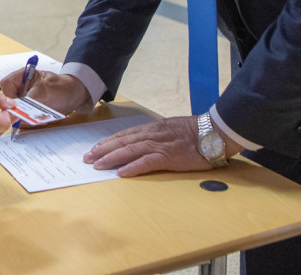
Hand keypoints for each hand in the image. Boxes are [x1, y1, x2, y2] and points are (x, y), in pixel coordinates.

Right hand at [0, 69, 90, 114]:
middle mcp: (20, 89)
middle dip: (20, 111)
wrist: (75, 95)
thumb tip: (18, 110)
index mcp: (21, 77)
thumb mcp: (46, 89)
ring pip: (15, 114)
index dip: (9, 96)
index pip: (5, 85)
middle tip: (32, 114)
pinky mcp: (29, 112)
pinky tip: (43, 118)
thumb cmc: (61, 86)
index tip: (19, 104)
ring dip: (27, 118)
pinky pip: (24, 121)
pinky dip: (33, 122)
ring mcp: (24, 102)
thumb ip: (31, 98)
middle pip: (8, 102)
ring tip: (42, 116)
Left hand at [83, 115, 219, 176]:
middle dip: (103, 149)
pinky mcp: (169, 157)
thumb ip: (157, 135)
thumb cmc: (195, 132)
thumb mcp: (171, 129)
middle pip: (122, 141)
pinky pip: (147, 162)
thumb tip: (143, 142)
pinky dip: (133, 167)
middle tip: (87, 157)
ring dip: (111, 158)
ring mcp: (160, 145)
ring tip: (97, 164)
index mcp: (152, 128)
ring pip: (130, 150)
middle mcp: (152, 134)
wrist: (214, 131)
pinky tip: (121, 172)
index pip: (125, 134)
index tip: (94, 147)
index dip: (108, 141)